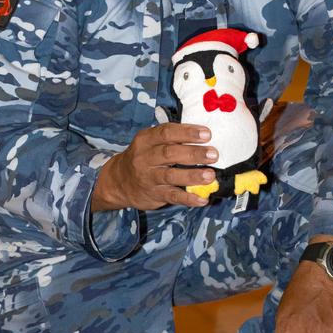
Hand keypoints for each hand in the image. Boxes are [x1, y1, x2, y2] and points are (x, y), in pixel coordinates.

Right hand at [91, 123, 218, 211]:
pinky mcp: (154, 194)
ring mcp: (149, 177)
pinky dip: (188, 198)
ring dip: (192, 176)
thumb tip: (202, 134)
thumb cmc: (143, 156)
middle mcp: (145, 158)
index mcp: (145, 140)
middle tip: (213, 154)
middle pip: (169, 154)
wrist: (119, 181)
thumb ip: (170, 137)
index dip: (187, 133)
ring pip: (171, 176)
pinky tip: (202, 199)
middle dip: (193, 153)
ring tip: (210, 175)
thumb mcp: (149, 141)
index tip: (206, 134)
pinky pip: (172, 196)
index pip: (166, 133)